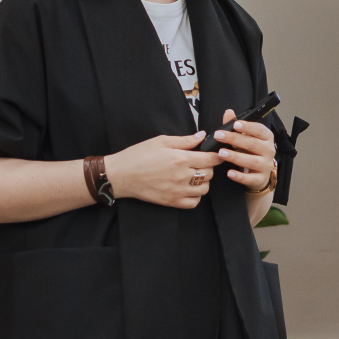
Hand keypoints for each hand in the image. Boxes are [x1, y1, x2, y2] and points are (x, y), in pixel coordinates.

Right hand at [105, 131, 221, 208]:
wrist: (121, 175)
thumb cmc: (138, 155)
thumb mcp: (161, 141)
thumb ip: (184, 140)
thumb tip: (202, 136)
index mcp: (180, 159)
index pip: (211, 159)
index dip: (217, 156)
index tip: (216, 154)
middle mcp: (182, 176)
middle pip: (209, 174)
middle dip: (208, 167)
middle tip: (199, 162)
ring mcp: (178, 191)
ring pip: (204, 189)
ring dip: (203, 182)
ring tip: (193, 175)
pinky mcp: (172, 202)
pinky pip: (194, 202)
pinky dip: (195, 196)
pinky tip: (188, 188)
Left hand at [211, 108, 275, 191]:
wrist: (259, 174)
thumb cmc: (250, 152)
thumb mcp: (244, 138)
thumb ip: (235, 126)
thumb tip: (228, 112)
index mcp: (266, 137)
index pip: (259, 130)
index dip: (248, 126)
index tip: (235, 124)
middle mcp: (269, 150)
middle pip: (252, 144)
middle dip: (234, 139)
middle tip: (219, 135)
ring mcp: (266, 165)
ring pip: (251, 161)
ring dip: (235, 156)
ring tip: (221, 153)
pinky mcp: (261, 179)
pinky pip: (250, 178)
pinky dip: (240, 176)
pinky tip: (230, 173)